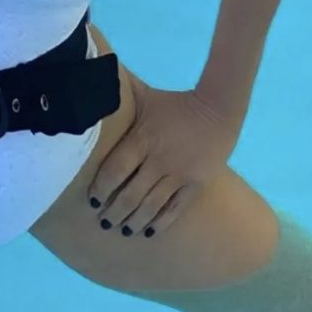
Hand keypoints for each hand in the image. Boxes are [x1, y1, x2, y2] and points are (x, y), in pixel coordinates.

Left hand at [88, 77, 241, 237]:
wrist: (219, 107)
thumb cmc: (174, 103)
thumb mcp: (144, 96)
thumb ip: (120, 95)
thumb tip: (92, 78)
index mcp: (143, 139)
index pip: (115, 170)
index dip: (101, 188)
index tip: (92, 200)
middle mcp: (159, 160)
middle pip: (131, 194)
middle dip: (114, 212)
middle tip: (102, 222)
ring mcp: (179, 174)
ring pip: (151, 206)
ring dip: (134, 221)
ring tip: (122, 231)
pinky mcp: (197, 183)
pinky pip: (176, 208)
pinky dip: (161, 222)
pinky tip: (149, 232)